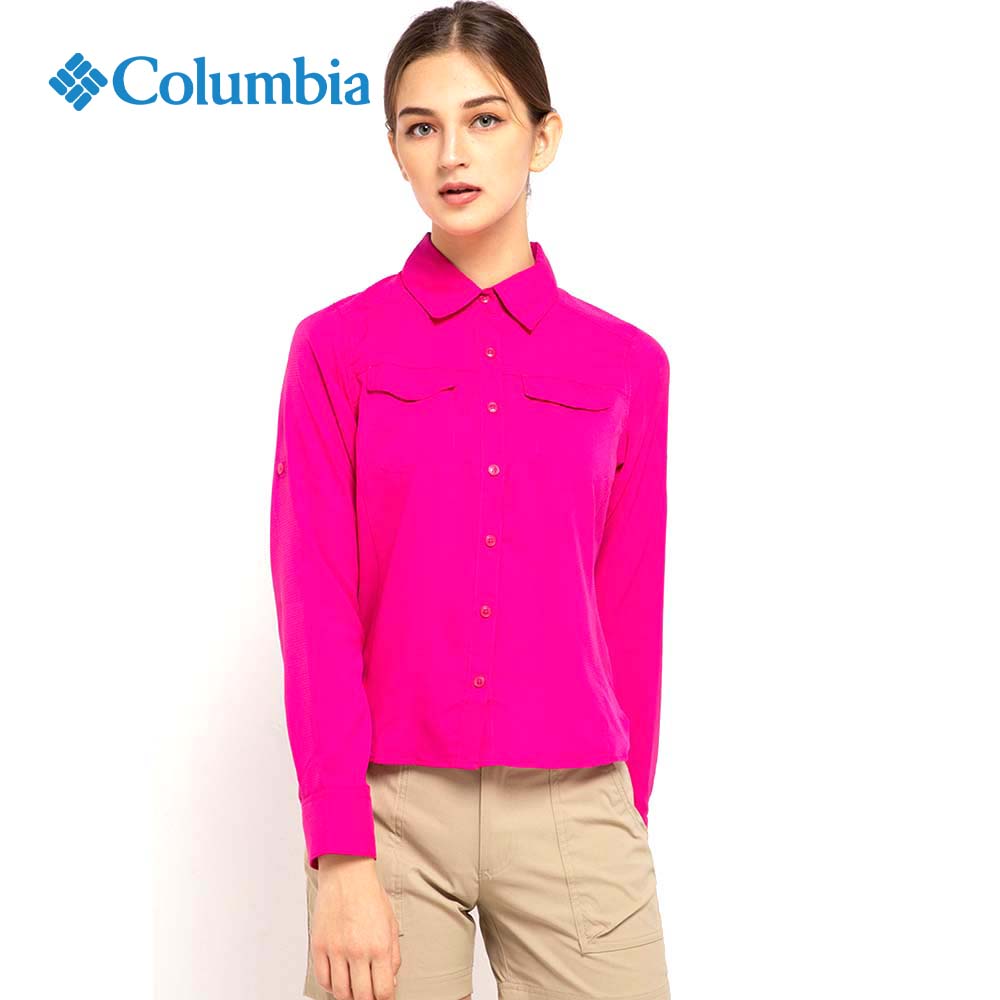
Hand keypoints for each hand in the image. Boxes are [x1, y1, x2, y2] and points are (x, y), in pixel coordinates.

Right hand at [310, 855, 400, 999]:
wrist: (347, 875)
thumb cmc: (370, 896)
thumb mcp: (391, 924)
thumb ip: (393, 956)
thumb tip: (391, 981)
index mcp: (380, 946)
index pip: (383, 991)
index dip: (385, 999)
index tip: (384, 997)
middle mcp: (358, 950)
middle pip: (362, 997)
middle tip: (369, 995)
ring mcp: (336, 950)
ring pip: (340, 993)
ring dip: (349, 995)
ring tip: (354, 988)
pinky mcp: (319, 946)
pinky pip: (323, 979)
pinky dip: (331, 986)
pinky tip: (339, 979)